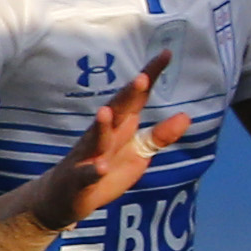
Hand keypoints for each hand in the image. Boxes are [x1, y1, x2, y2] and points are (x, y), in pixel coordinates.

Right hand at [33, 52, 176, 223]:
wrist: (64, 196)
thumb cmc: (105, 168)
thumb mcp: (138, 153)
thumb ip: (161, 136)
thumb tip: (187, 116)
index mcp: (121, 126)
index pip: (137, 98)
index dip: (150, 76)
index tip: (167, 53)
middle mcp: (103, 135)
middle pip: (116, 111)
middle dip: (127, 96)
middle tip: (141, 78)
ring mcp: (89, 156)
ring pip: (96, 139)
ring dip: (102, 126)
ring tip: (107, 112)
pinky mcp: (79, 180)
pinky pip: (86, 174)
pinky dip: (93, 170)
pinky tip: (101, 167)